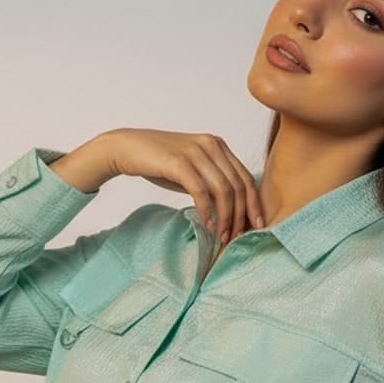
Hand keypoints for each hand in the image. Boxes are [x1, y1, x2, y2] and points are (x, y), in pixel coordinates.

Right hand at [100, 127, 265, 245]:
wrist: (126, 148)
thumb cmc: (160, 163)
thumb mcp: (193, 170)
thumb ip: (212, 182)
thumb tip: (232, 209)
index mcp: (218, 145)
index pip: (246, 177)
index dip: (254, 204)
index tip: (257, 227)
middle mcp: (211, 145)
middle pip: (238, 185)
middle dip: (241, 215)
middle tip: (237, 237)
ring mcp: (196, 152)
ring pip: (223, 190)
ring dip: (225, 217)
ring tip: (222, 236)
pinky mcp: (179, 162)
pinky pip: (201, 191)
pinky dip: (207, 211)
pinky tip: (207, 226)